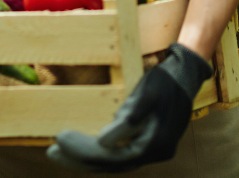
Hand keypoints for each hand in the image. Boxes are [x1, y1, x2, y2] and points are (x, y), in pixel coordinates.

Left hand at [46, 43, 213, 172]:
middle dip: (79, 159)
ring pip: (112, 163)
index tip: (60, 137)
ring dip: (84, 159)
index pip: (113, 157)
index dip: (84, 151)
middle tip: (51, 150)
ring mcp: (150, 151)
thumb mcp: (148, 93)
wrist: (187, 74)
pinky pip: (117, 155)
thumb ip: (129, 119)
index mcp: (155, 144)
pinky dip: (97, 155)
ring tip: (58, 153)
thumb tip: (104, 142)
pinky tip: (80, 150)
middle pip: (110, 164)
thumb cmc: (166, 80)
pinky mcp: (145, 143)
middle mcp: (153, 153)